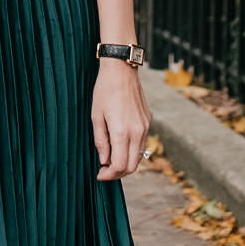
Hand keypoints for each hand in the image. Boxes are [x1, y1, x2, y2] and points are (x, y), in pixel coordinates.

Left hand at [91, 59, 150, 180]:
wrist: (121, 71)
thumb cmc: (104, 91)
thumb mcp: (96, 117)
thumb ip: (101, 142)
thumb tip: (104, 161)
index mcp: (122, 132)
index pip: (119, 166)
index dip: (109, 175)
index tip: (99, 175)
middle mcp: (137, 132)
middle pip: (131, 166)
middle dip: (117, 173)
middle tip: (104, 171)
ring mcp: (145, 127)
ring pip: (138, 156)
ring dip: (125, 163)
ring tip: (111, 159)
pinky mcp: (148, 122)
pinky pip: (142, 144)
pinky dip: (132, 151)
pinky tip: (120, 145)